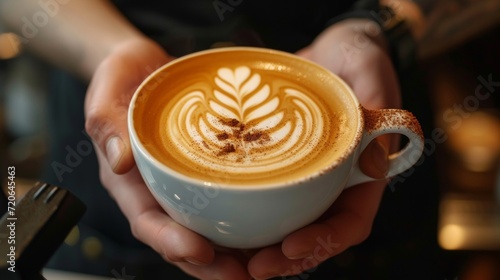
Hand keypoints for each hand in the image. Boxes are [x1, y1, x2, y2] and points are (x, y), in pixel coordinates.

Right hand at [84, 38, 253, 278]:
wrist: (141, 66)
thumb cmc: (120, 77)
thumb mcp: (106, 91)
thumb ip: (106, 123)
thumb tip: (120, 160)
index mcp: (129, 180)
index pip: (147, 221)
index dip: (171, 242)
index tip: (201, 252)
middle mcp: (156, 190)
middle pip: (180, 236)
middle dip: (208, 262)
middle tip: (241, 274)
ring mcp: (180, 183)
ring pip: (204, 227)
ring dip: (230, 250)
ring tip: (262, 263)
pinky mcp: (201, 171)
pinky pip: (221, 200)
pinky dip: (241, 217)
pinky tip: (268, 225)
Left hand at [246, 19, 400, 278]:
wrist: (331, 50)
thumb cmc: (356, 57)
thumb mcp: (369, 69)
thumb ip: (377, 104)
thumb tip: (374, 160)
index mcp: (363, 172)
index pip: (351, 221)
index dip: (326, 241)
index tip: (292, 246)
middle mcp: (336, 183)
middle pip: (316, 233)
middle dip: (287, 257)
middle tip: (254, 268)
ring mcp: (309, 178)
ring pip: (288, 224)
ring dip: (262, 247)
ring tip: (231, 260)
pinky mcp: (281, 167)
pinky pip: (266, 198)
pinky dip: (247, 216)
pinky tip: (221, 223)